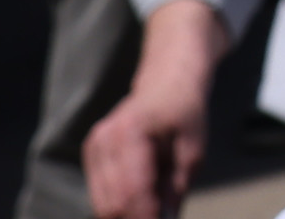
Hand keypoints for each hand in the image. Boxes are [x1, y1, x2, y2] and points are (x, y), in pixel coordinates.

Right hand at [87, 5, 224, 218]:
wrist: (167, 80)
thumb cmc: (184, 111)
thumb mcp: (193, 149)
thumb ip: (177, 188)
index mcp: (130, 132)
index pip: (132, 191)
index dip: (146, 217)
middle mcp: (104, 139)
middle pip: (113, 203)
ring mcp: (93, 146)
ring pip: (103, 204)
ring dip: (127, 215)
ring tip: (154, 211)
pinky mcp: (91, 154)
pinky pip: (101, 195)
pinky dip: (120, 207)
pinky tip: (142, 202)